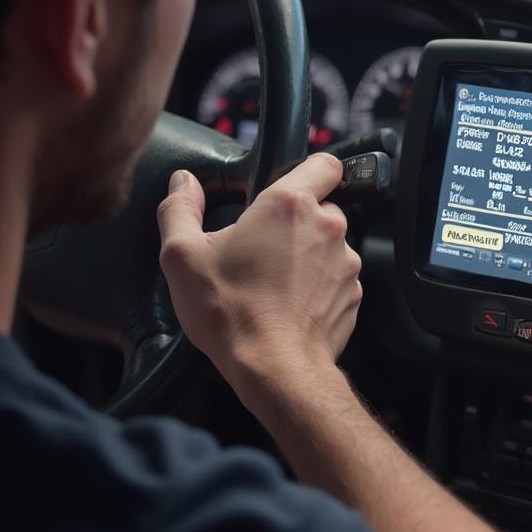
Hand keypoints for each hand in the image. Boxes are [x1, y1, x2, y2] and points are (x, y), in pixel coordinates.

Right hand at [156, 154, 362, 399]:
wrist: (273, 369)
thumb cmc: (230, 312)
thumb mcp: (182, 256)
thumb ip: (179, 208)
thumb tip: (182, 183)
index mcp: (290, 204)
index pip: (324, 162)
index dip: (307, 169)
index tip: (284, 186)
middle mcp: (327, 227)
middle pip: (321, 206)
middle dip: (295, 220)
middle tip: (261, 246)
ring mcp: (346, 263)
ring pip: (329, 244)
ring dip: (307, 255)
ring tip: (272, 281)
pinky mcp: (352, 295)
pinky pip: (336, 278)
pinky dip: (317, 285)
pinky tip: (288, 303)